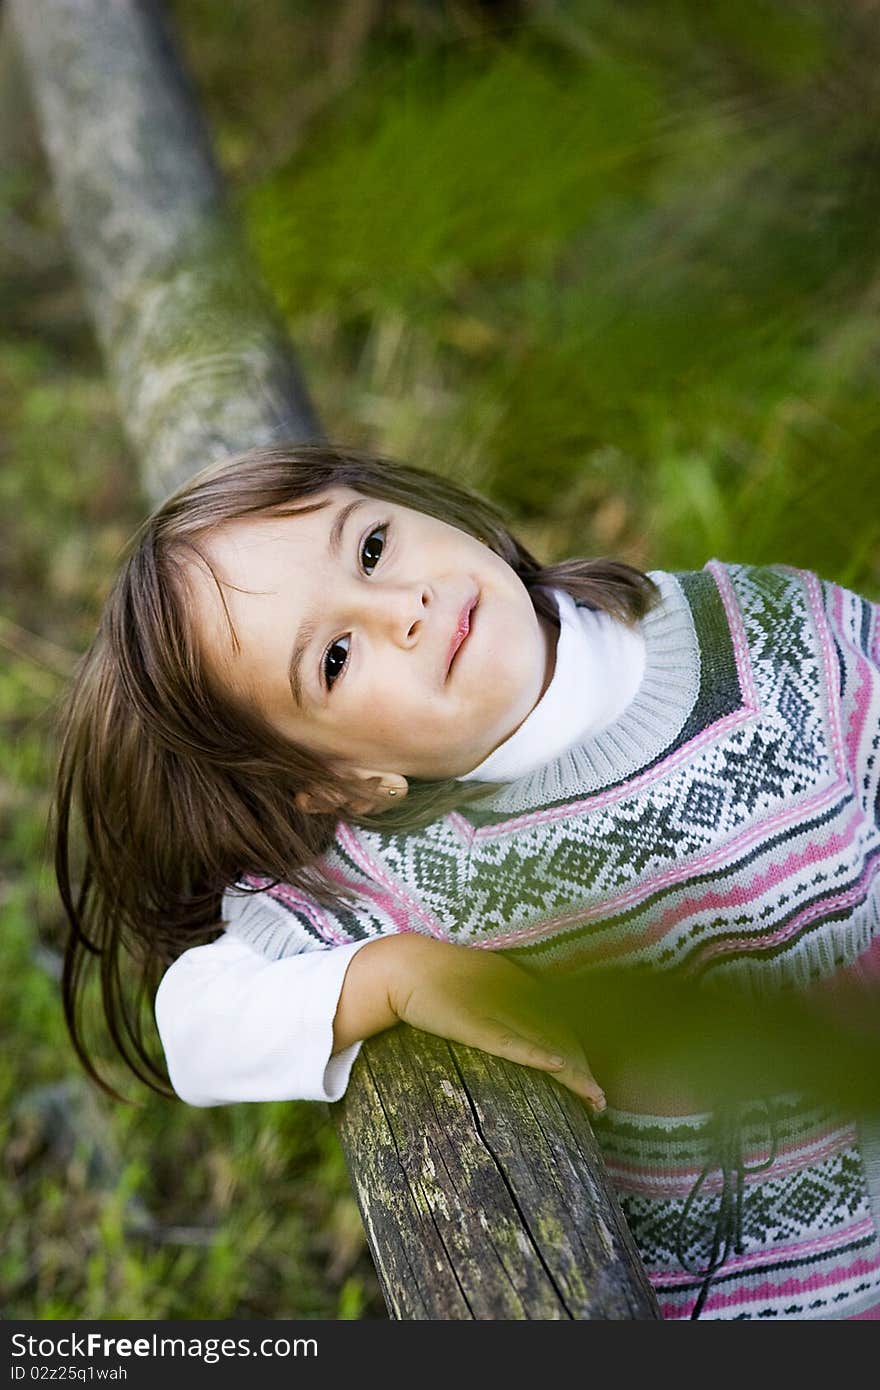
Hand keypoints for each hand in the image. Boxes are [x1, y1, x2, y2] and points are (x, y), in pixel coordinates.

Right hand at [385, 935, 605, 1112]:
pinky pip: (511, 1043)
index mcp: (520, 985)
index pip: (560, 1023)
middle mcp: (517, 995)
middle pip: (561, 1036)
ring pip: (545, 1043)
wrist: (404, 967)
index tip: (591, 1079)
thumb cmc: (438, 977)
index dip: (579, 1051)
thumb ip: (502, 1001)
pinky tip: (557, 1067)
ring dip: (573, 1073)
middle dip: (584, 1069)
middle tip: (600, 1101)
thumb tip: (522, 1029)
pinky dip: (536, 1055)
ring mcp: (498, 1010)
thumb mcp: (480, 985)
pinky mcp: (476, 1025)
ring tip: (593, 1099)